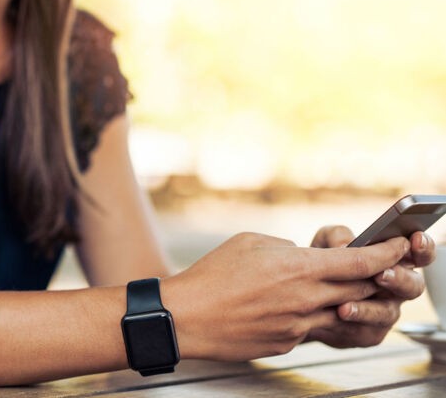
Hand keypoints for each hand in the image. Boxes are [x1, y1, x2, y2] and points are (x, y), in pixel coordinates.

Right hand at [162, 232, 410, 360]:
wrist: (186, 317)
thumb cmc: (211, 277)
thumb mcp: (250, 242)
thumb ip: (285, 248)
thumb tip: (301, 255)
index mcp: (299, 268)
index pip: (362, 263)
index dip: (389, 254)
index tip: (400, 246)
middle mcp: (306, 299)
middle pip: (361, 289)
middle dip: (374, 277)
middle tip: (377, 267)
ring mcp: (299, 326)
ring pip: (340, 313)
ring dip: (344, 300)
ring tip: (329, 289)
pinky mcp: (286, 344)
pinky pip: (310, 328)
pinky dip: (310, 316)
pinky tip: (288, 307)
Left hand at [306, 226, 435, 347]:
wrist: (299, 297)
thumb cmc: (321, 262)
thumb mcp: (326, 241)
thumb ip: (338, 236)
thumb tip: (345, 245)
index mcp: (394, 262)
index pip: (419, 255)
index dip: (423, 247)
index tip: (415, 239)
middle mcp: (395, 289)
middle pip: (413, 286)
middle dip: (400, 279)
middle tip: (381, 273)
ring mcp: (384, 312)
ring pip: (387, 312)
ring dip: (369, 308)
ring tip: (347, 304)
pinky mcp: (367, 333)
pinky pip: (365, 331)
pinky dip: (351, 323)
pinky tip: (338, 314)